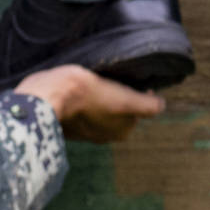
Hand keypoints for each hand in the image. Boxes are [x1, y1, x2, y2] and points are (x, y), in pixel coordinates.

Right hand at [20, 63, 165, 145]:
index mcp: (121, 131)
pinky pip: (87, 107)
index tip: (130, 76)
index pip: (138, 106)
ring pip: (104, 106)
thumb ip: (145, 106)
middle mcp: (106, 134)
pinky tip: (83, 85)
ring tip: (98, 77)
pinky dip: (88, 97)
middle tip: (114, 75)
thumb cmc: (87, 95)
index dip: (137, 89)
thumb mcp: (123, 100)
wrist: (48, 97)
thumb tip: (161, 105)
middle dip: (122, 92)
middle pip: (123, 107)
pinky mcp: (70, 120)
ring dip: (104, 94)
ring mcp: (87, 128)